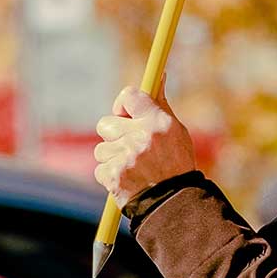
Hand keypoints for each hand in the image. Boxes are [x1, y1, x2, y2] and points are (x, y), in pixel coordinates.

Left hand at [93, 87, 197, 202]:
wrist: (174, 202)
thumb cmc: (176, 163)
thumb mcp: (176, 131)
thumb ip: (160, 105)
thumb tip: (160, 75)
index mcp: (158, 122)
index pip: (130, 96)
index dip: (123, 102)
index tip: (124, 111)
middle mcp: (141, 137)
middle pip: (106, 124)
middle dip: (113, 134)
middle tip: (128, 144)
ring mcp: (126, 157)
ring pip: (101, 149)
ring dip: (112, 157)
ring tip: (133, 168)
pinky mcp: (113, 176)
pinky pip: (100, 168)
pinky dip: (110, 175)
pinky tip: (127, 179)